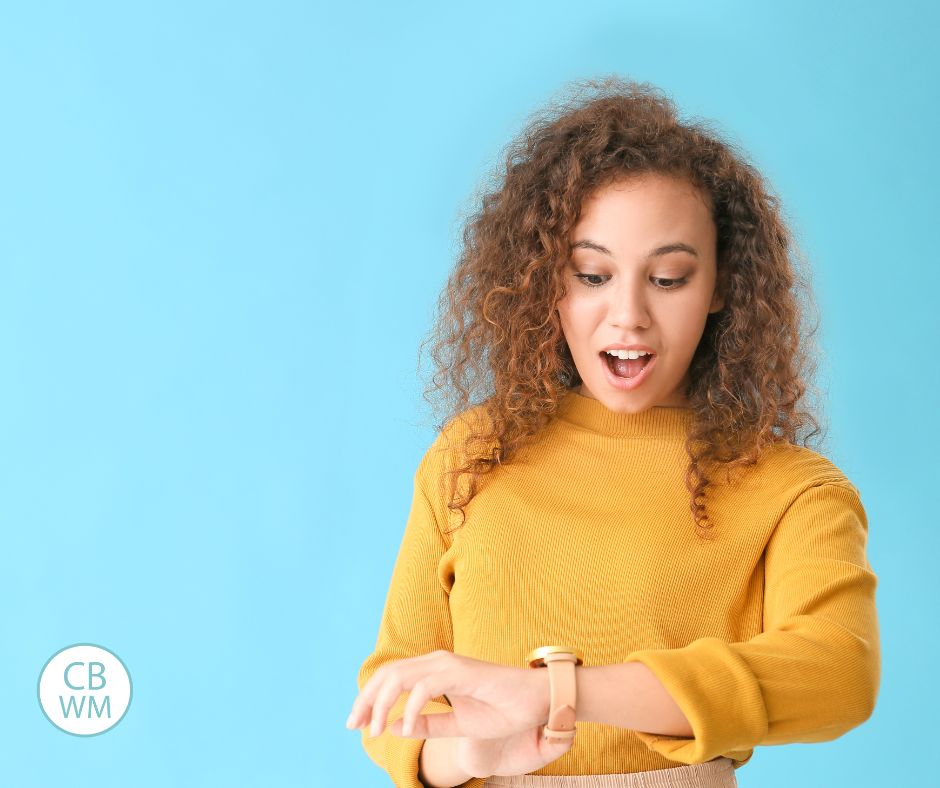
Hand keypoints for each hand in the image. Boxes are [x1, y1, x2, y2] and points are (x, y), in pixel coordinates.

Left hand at [346, 650, 572, 777]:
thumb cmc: (503, 711)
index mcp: (435, 671)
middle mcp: (437, 662)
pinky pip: (425, 687)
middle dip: (366, 699)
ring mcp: (448, 664)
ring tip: (374, 730)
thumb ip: (428, 725)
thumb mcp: (458, 724)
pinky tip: (404, 728)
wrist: (537, 703)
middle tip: (353, 725)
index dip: (369, 699)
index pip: (392, 678)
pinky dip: (410, 707)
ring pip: (400, 677)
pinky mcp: (460, 671)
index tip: (357, 725)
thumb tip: (394, 727)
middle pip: (388, 673)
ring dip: (382, 704)